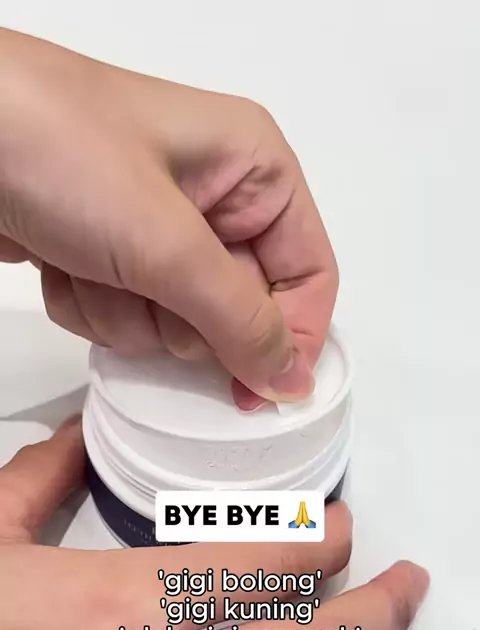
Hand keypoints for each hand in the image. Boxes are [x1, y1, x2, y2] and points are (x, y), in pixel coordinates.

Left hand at [0, 28, 337, 408]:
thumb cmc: (60, 150)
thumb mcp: (167, 242)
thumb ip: (239, 320)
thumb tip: (291, 377)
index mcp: (255, 171)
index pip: (309, 276)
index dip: (292, 338)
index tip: (259, 393)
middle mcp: (214, 200)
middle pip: (238, 311)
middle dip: (182, 316)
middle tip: (146, 283)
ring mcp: (157, 230)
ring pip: (175, 325)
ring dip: (127, 311)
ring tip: (91, 259)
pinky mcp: (110, 253)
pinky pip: (124, 318)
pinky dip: (89, 304)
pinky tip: (63, 261)